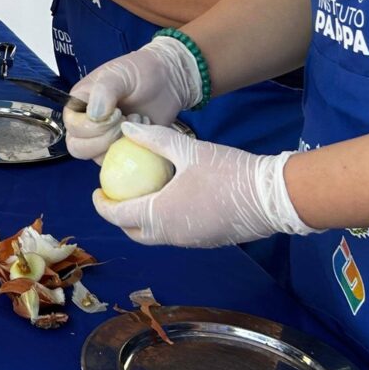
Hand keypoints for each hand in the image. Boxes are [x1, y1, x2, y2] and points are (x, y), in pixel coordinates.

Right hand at [65, 35, 202, 160]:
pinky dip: (134, 150)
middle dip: (104, 139)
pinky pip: (119, 162)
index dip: (92, 126)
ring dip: (120, 143)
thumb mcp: (118, 73)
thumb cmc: (140, 71)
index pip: (73, 127)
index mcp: (79, 105)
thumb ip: (104, 90)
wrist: (167, 80)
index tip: (117, 112)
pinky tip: (145, 128)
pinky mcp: (122, 149)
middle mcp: (86, 124)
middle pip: (78, 148)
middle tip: (125, 121)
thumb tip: (95, 115)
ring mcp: (104, 139)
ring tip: (137, 120)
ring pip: (97, 157)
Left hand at [92, 120, 317, 246]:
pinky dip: (165, 221)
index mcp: (160, 215)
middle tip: (116, 196)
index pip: (118, 216)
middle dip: (120, 217)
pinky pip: (176, 234)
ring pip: (155, 236)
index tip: (97, 192)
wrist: (272, 197)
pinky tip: (172, 200)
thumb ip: (154, 139)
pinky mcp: (208, 241)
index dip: (102, 205)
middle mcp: (172, 235)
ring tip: (142, 195)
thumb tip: (126, 128)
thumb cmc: (228, 171)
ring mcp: (191, 241)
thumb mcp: (188, 149)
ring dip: (142, 220)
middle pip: (134, 232)